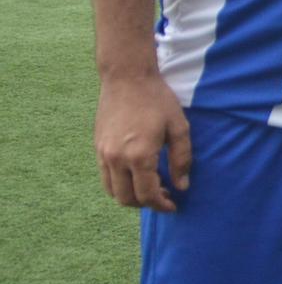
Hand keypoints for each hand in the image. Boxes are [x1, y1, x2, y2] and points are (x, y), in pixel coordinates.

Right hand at [95, 72, 191, 211]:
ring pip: (112, 191)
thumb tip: (182, 186)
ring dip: (130, 196)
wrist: (127, 78)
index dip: (161, 205)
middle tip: (164, 196)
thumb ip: (182, 159)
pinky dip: (119, 185)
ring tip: (150, 188)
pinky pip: (105, 177)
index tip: (173, 206)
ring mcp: (103, 154)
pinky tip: (136, 175)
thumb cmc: (157, 99)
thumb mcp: (179, 127)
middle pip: (127, 199)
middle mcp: (116, 159)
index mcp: (139, 156)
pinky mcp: (97, 148)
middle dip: (146, 204)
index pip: (148, 195)